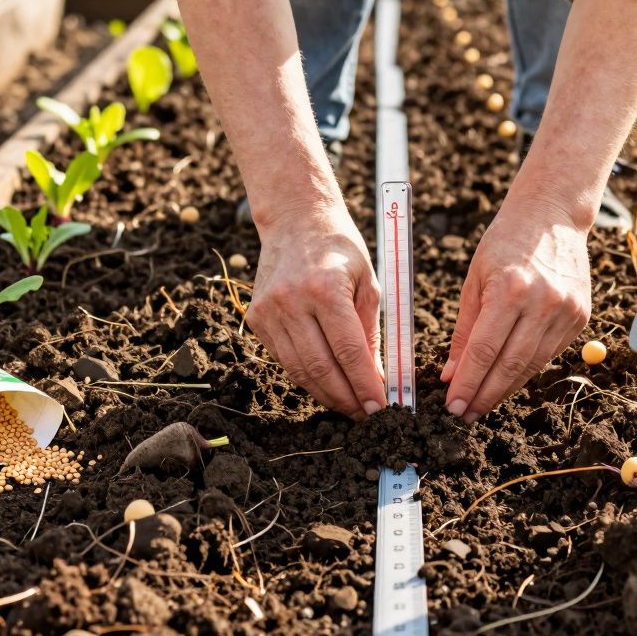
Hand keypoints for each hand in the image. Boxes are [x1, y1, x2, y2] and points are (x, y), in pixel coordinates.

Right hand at [246, 201, 385, 420]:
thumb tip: (377, 379)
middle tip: (366, 415)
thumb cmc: (339, 248)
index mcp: (325, 289)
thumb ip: (371, 331)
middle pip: (320, 367)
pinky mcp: (256, 318)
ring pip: (298, 370)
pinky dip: (306, 377)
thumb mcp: (368, 282)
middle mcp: (292, 301)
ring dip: (326, 394)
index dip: (365, 385)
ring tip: (348, 406)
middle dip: (346, 398)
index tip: (380, 407)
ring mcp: (269, 311)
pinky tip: (325, 383)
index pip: (347, 351)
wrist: (295, 220)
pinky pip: (284, 359)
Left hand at [442, 195, 591, 422]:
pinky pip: (548, 354)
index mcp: (510, 289)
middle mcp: (543, 303)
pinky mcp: (580, 317)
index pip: (485, 351)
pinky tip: (506, 381)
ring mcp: (566, 311)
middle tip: (464, 414)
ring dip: (504, 390)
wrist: (553, 215)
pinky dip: (525, 371)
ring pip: (532, 366)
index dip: (468, 383)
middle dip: (484, 396)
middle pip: (510, 366)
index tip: (452, 405)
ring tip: (481, 404)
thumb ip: (464, 330)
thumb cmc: (505, 242)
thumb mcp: (474, 279)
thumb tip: (450, 374)